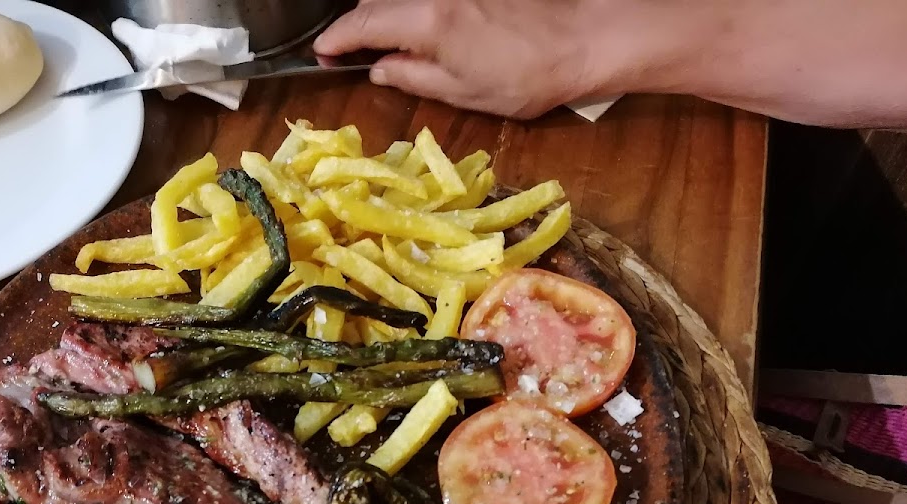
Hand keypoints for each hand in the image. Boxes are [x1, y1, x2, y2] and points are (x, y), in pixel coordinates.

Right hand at [313, 0, 697, 118]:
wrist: (584, 40)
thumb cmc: (526, 76)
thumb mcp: (462, 91)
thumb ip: (412, 76)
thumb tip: (378, 71)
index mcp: (426, 20)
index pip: (362, 23)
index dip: (336, 39)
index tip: (322, 54)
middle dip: (360, 23)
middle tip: (357, 55)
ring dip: (387, 12)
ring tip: (391, 44)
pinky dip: (415, 9)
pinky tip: (425, 29)